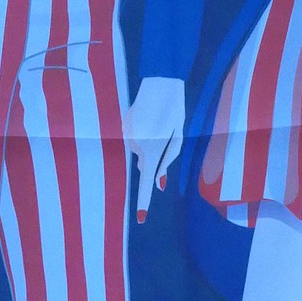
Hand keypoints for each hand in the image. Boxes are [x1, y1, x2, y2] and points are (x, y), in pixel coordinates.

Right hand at [125, 77, 185, 221]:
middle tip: (164, 132)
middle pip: (145, 161)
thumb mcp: (178, 136)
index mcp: (152, 148)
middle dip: (154, 154)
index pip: (146, 180)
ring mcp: (127, 134)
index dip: (144, 200)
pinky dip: (141, 132)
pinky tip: (147, 117)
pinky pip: (133, 138)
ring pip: (138, 149)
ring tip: (155, 121)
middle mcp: (135, 144)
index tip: (141, 218)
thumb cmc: (174, 110)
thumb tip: (159, 182)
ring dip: (148, 141)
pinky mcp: (123, 125)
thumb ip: (168, 160)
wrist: (159, 83)